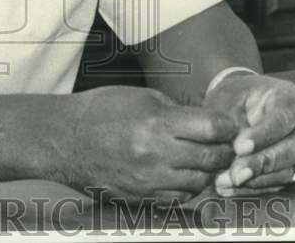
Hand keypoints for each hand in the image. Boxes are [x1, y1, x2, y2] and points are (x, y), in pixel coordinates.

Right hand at [62, 86, 237, 203]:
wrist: (67, 139)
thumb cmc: (101, 111)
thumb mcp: (142, 97)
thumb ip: (176, 112)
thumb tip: (206, 124)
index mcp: (157, 122)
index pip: (211, 129)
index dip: (227, 126)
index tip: (228, 126)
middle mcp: (155, 154)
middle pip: (211, 158)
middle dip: (224, 150)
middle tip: (225, 144)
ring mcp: (148, 180)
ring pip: (199, 182)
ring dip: (207, 171)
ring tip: (204, 160)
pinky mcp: (141, 197)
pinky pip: (179, 197)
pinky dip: (187, 187)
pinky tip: (183, 174)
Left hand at [203, 74, 294, 195]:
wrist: (240, 104)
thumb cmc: (235, 96)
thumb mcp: (227, 98)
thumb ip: (225, 120)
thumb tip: (218, 140)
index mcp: (290, 98)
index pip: (283, 118)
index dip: (263, 135)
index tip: (239, 147)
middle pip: (293, 148)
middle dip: (263, 163)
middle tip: (235, 173)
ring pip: (289, 170)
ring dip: (257, 179)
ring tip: (226, 182)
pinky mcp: (291, 167)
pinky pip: (278, 182)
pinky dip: (253, 187)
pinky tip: (229, 188)